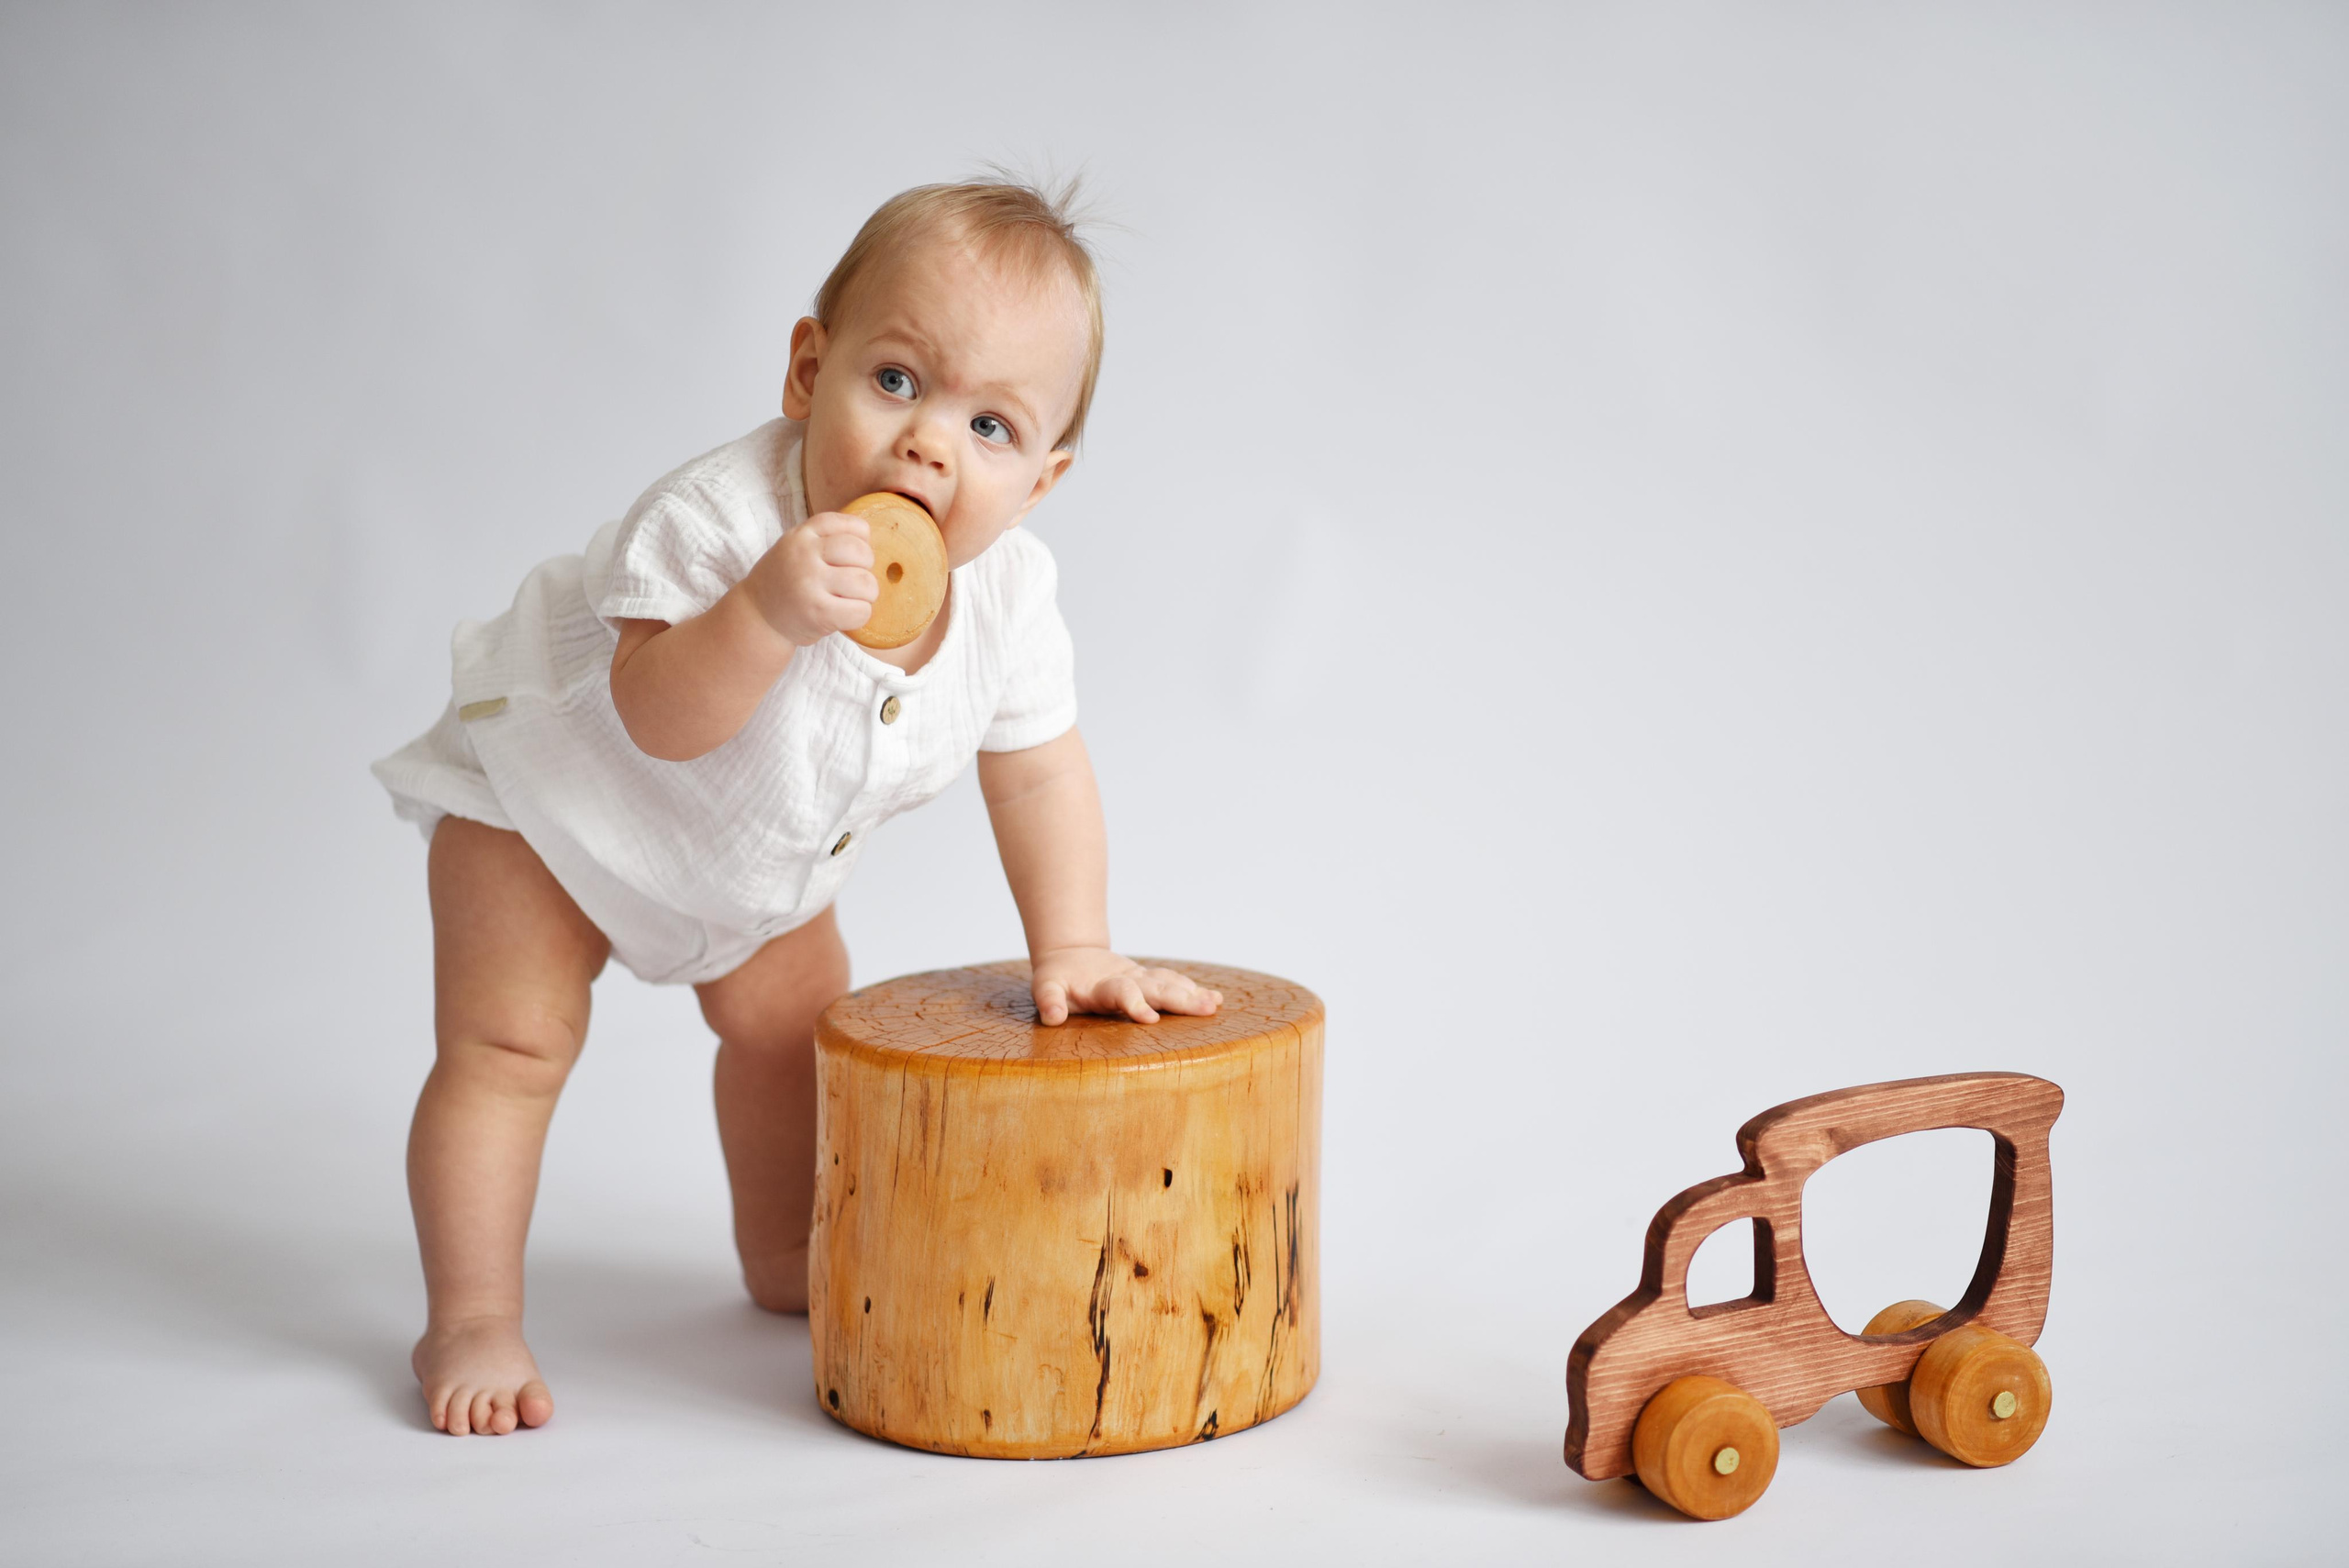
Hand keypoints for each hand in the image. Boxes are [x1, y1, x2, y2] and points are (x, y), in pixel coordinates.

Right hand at [744, 511, 877, 644]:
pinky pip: (860, 611)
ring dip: (866, 595)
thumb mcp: (796, 547)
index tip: (852, 556)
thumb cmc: (786, 581)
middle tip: (854, 581)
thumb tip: (871, 541)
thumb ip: (825, 538)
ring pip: (865, 583)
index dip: (863, 542)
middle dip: (867, 569)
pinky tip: (846, 614)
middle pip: (862, 553)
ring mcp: (810, 583)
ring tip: (851, 599)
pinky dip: (860, 615)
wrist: (757, 615)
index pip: (854, 526)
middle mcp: (804, 554)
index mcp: (802, 534)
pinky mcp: (818, 612)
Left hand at [1029, 948, 1222, 1026]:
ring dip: (1193, 994)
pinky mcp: (1148, 981)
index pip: (1122, 993)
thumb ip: (1049, 1001)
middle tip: (1206, 1009)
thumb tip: (1053, 1018)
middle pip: (1156, 987)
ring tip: (1215, 1004)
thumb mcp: (1045, 987)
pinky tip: (1215, 999)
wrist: (1071, 954)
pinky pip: (1173, 983)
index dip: (1134, 1004)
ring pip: (1169, 984)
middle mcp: (1126, 980)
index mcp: (1102, 986)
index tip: (1150, 1019)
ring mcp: (1139, 979)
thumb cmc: (1057, 978)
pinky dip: (1193, 990)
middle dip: (1181, 999)